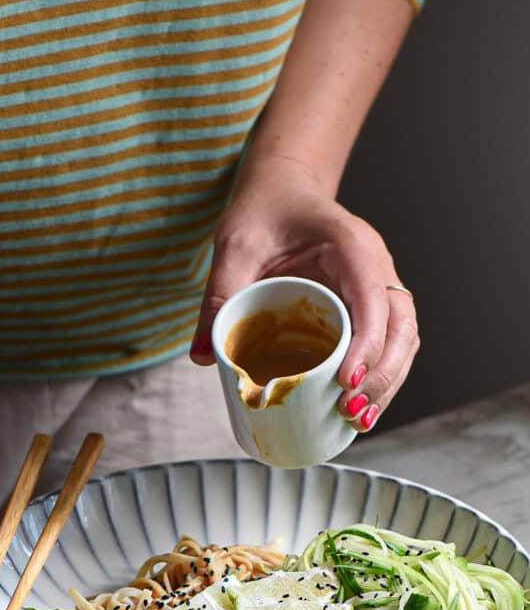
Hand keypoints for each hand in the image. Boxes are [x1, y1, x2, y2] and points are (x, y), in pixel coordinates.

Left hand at [190, 156, 418, 430]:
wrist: (285, 190)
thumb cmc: (265, 210)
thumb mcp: (236, 245)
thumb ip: (219, 295)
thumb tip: (204, 355)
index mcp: (350, 245)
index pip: (374, 298)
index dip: (367, 344)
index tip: (345, 382)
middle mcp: (375, 265)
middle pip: (401, 326)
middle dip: (382, 374)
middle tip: (349, 410)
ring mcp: (379, 286)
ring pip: (404, 339)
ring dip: (387, 382)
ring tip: (357, 419)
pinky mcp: (372, 306)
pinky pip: (390, 344)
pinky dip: (381, 377)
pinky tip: (360, 408)